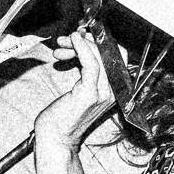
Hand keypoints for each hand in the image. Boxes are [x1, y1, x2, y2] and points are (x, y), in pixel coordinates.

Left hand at [32, 27, 115, 173]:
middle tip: (68, 40)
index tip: (81, 37)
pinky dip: (81, 48)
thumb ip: (87, 69)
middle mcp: (114, 91)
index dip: (102, 42)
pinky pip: (91, 64)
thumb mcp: (80, 87)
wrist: (56, 136)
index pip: (118, 58)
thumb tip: (82, 44)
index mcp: (115, 90)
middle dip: (89, 41)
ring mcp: (104, 93)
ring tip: (62, 46)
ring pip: (100, 56)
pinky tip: (72, 40)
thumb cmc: (64, 114)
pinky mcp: (90, 93)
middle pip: (111, 54)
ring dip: (80, 43)